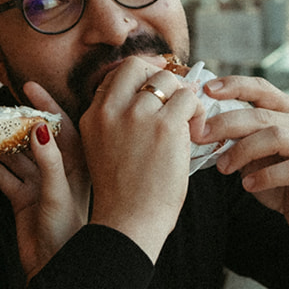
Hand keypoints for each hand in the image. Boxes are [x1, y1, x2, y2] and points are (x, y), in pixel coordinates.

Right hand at [0, 83, 87, 279]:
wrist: (57, 269)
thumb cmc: (68, 233)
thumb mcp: (58, 194)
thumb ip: (49, 162)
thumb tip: (38, 128)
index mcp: (75, 165)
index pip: (62, 126)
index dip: (47, 105)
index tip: (29, 87)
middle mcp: (57, 171)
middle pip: (35, 138)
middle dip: (17, 120)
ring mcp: (38, 184)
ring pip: (15, 156)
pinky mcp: (22, 199)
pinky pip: (3, 176)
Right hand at [79, 57, 197, 260]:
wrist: (128, 223)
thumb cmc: (123, 195)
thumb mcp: (103, 151)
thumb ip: (117, 123)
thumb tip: (149, 98)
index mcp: (92, 117)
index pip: (115, 78)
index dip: (140, 82)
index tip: (156, 94)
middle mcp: (110, 110)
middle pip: (135, 65)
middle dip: (158, 76)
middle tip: (175, 97)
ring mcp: (137, 116)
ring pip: (167, 79)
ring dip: (182, 96)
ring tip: (188, 121)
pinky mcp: (165, 126)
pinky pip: (189, 99)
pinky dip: (197, 112)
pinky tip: (197, 133)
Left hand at [196, 75, 288, 242]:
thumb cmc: (280, 180)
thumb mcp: (255, 154)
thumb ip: (238, 138)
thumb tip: (202, 127)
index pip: (261, 88)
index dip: (234, 86)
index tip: (206, 90)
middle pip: (262, 115)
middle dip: (227, 124)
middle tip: (201, 136)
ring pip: (276, 137)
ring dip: (243, 150)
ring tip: (223, 167)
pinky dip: (265, 176)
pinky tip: (248, 185)